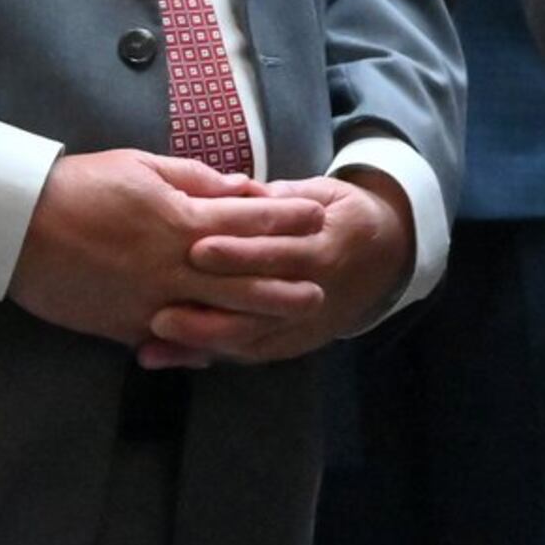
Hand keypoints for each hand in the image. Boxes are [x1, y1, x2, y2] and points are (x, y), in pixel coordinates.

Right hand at [4, 151, 330, 351]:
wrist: (15, 226)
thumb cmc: (79, 187)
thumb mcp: (142, 167)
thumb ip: (197, 179)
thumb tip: (242, 187)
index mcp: (183, 218)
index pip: (254, 218)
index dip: (290, 218)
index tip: (319, 216)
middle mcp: (176, 263)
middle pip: (249, 276)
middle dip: (290, 280)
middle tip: (324, 285)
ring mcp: (153, 298)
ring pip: (221, 313)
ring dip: (262, 316)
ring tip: (296, 316)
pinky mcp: (126, 324)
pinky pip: (176, 337)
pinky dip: (205, 342)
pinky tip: (233, 345)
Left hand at [139, 170, 415, 367]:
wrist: (387, 257)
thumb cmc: (340, 217)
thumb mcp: (321, 194)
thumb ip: (277, 196)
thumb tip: (238, 189)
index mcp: (326, 246)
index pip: (280, 252)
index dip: (240, 253)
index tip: (196, 248)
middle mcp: (317, 289)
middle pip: (262, 303)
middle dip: (212, 306)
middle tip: (162, 307)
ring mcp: (306, 322)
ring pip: (253, 336)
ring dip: (203, 338)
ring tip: (156, 332)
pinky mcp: (295, 343)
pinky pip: (251, 354)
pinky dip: (208, 355)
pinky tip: (169, 355)